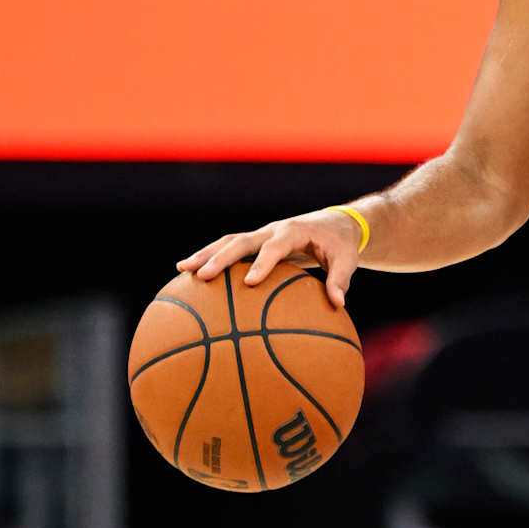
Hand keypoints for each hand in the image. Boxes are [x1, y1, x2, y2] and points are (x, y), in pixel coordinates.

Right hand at [176, 208, 363, 307]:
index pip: (276, 246)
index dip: (263, 263)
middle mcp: (272, 230)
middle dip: (221, 257)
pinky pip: (229, 249)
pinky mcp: (254, 242)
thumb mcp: (347, 260)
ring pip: (228, 241)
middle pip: (242, 241)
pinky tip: (189, 276)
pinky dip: (209, 258)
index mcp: (294, 232)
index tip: (250, 283)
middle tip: (202, 275)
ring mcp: (260, 234)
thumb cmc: (340, 244)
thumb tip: (337, 304)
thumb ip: (341, 279)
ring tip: (181, 270)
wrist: (333, 223)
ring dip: (205, 254)